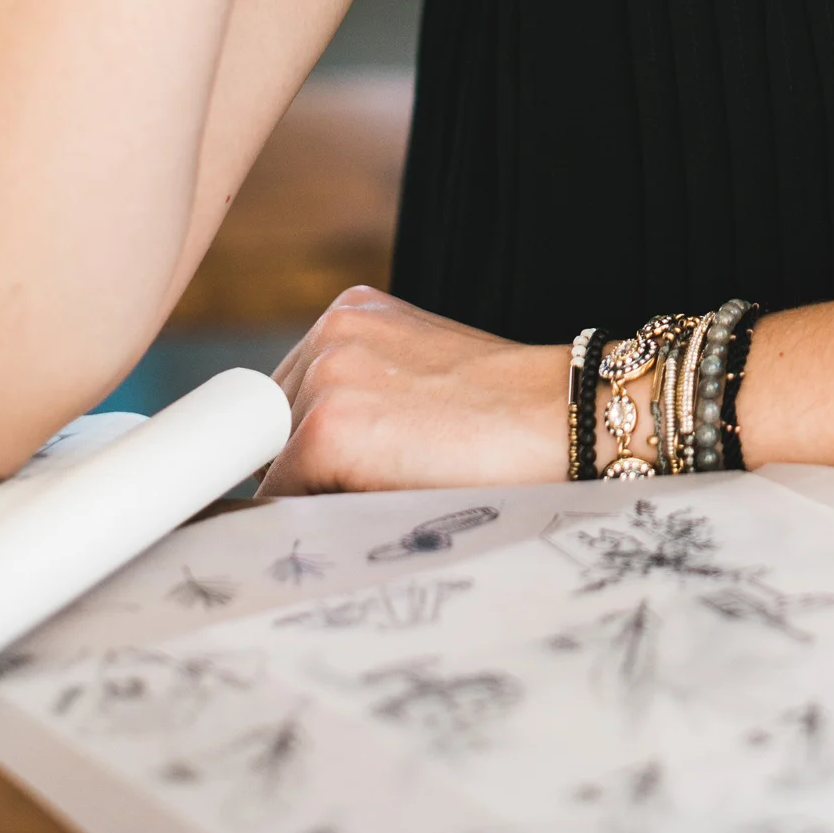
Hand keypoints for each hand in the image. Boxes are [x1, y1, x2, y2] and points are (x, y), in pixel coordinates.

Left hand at [261, 285, 569, 492]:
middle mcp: (331, 332)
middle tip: (371, 488)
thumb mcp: (421, 374)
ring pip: (271, 465)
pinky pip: (280, 499)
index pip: (284, 393)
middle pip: (269, 427)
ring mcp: (326, 376)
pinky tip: (371, 510)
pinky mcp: (326, 430)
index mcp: (353, 312)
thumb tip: (299, 457)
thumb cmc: (507, 414)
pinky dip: (311, 520)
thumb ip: (363, 389)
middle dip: (302, 467)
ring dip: (309, 494)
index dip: (298, 440)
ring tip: (382, 495)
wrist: (564, 418)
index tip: (323, 474)